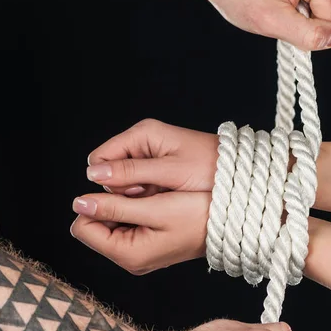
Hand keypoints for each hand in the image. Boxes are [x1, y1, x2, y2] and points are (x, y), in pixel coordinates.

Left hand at [71, 190, 209, 273]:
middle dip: (112, 204)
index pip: (83, 227)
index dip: (96, 204)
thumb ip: (114, 206)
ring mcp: (140, 254)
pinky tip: (157, 201)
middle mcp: (131, 259)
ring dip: (125, 204)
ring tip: (153, 197)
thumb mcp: (155, 208)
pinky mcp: (149, 246)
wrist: (230, 224)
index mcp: (129, 254)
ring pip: (112, 222)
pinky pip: (128, 223)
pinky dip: (136, 208)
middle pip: (96, 226)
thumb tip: (78, 203)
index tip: (125, 192)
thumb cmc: (199, 215)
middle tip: (143, 193)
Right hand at [85, 118, 217, 196]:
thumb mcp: (170, 172)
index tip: (134, 190)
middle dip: (124, 186)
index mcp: (142, 134)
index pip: (101, 157)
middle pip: (110, 169)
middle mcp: (143, 142)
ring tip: (161, 194)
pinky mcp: (158, 169)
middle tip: (150, 192)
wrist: (237, 173)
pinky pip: (139, 185)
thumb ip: (133, 172)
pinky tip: (164, 197)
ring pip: (124, 180)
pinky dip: (147, 194)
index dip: (109, 178)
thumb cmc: (209, 168)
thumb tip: (93, 174)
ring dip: (137, 192)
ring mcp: (150, 156)